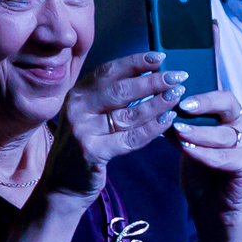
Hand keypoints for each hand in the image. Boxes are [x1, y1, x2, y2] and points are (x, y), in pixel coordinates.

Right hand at [48, 52, 185, 203]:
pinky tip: (168, 120)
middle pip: (121, 90)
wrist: (64, 183)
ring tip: (177, 95)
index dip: (135, 62)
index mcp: (78, 94)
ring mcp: (83, 130)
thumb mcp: (90, 114)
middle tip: (178, 77)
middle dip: (153, 81)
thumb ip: (110, 96)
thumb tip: (149, 74)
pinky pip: (130, 138)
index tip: (160, 57)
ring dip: (157, 103)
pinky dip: (152, 128)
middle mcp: (77, 108)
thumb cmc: (86, 143)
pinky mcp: (93, 152)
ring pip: (128, 114)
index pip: (109, 71)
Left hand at [173, 90, 241, 241]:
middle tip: (184, 106)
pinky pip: (226, 156)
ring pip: (224, 133)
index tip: (179, 94)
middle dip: (206, 103)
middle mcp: (239, 129)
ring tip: (178, 132)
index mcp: (226, 120)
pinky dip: (205, 153)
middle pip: (230, 105)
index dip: (203, 93)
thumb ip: (180, 128)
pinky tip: (188, 150)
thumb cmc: (201, 176)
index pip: (220, 96)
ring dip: (199, 132)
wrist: (211, 209)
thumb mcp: (185, 146)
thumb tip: (162, 109)